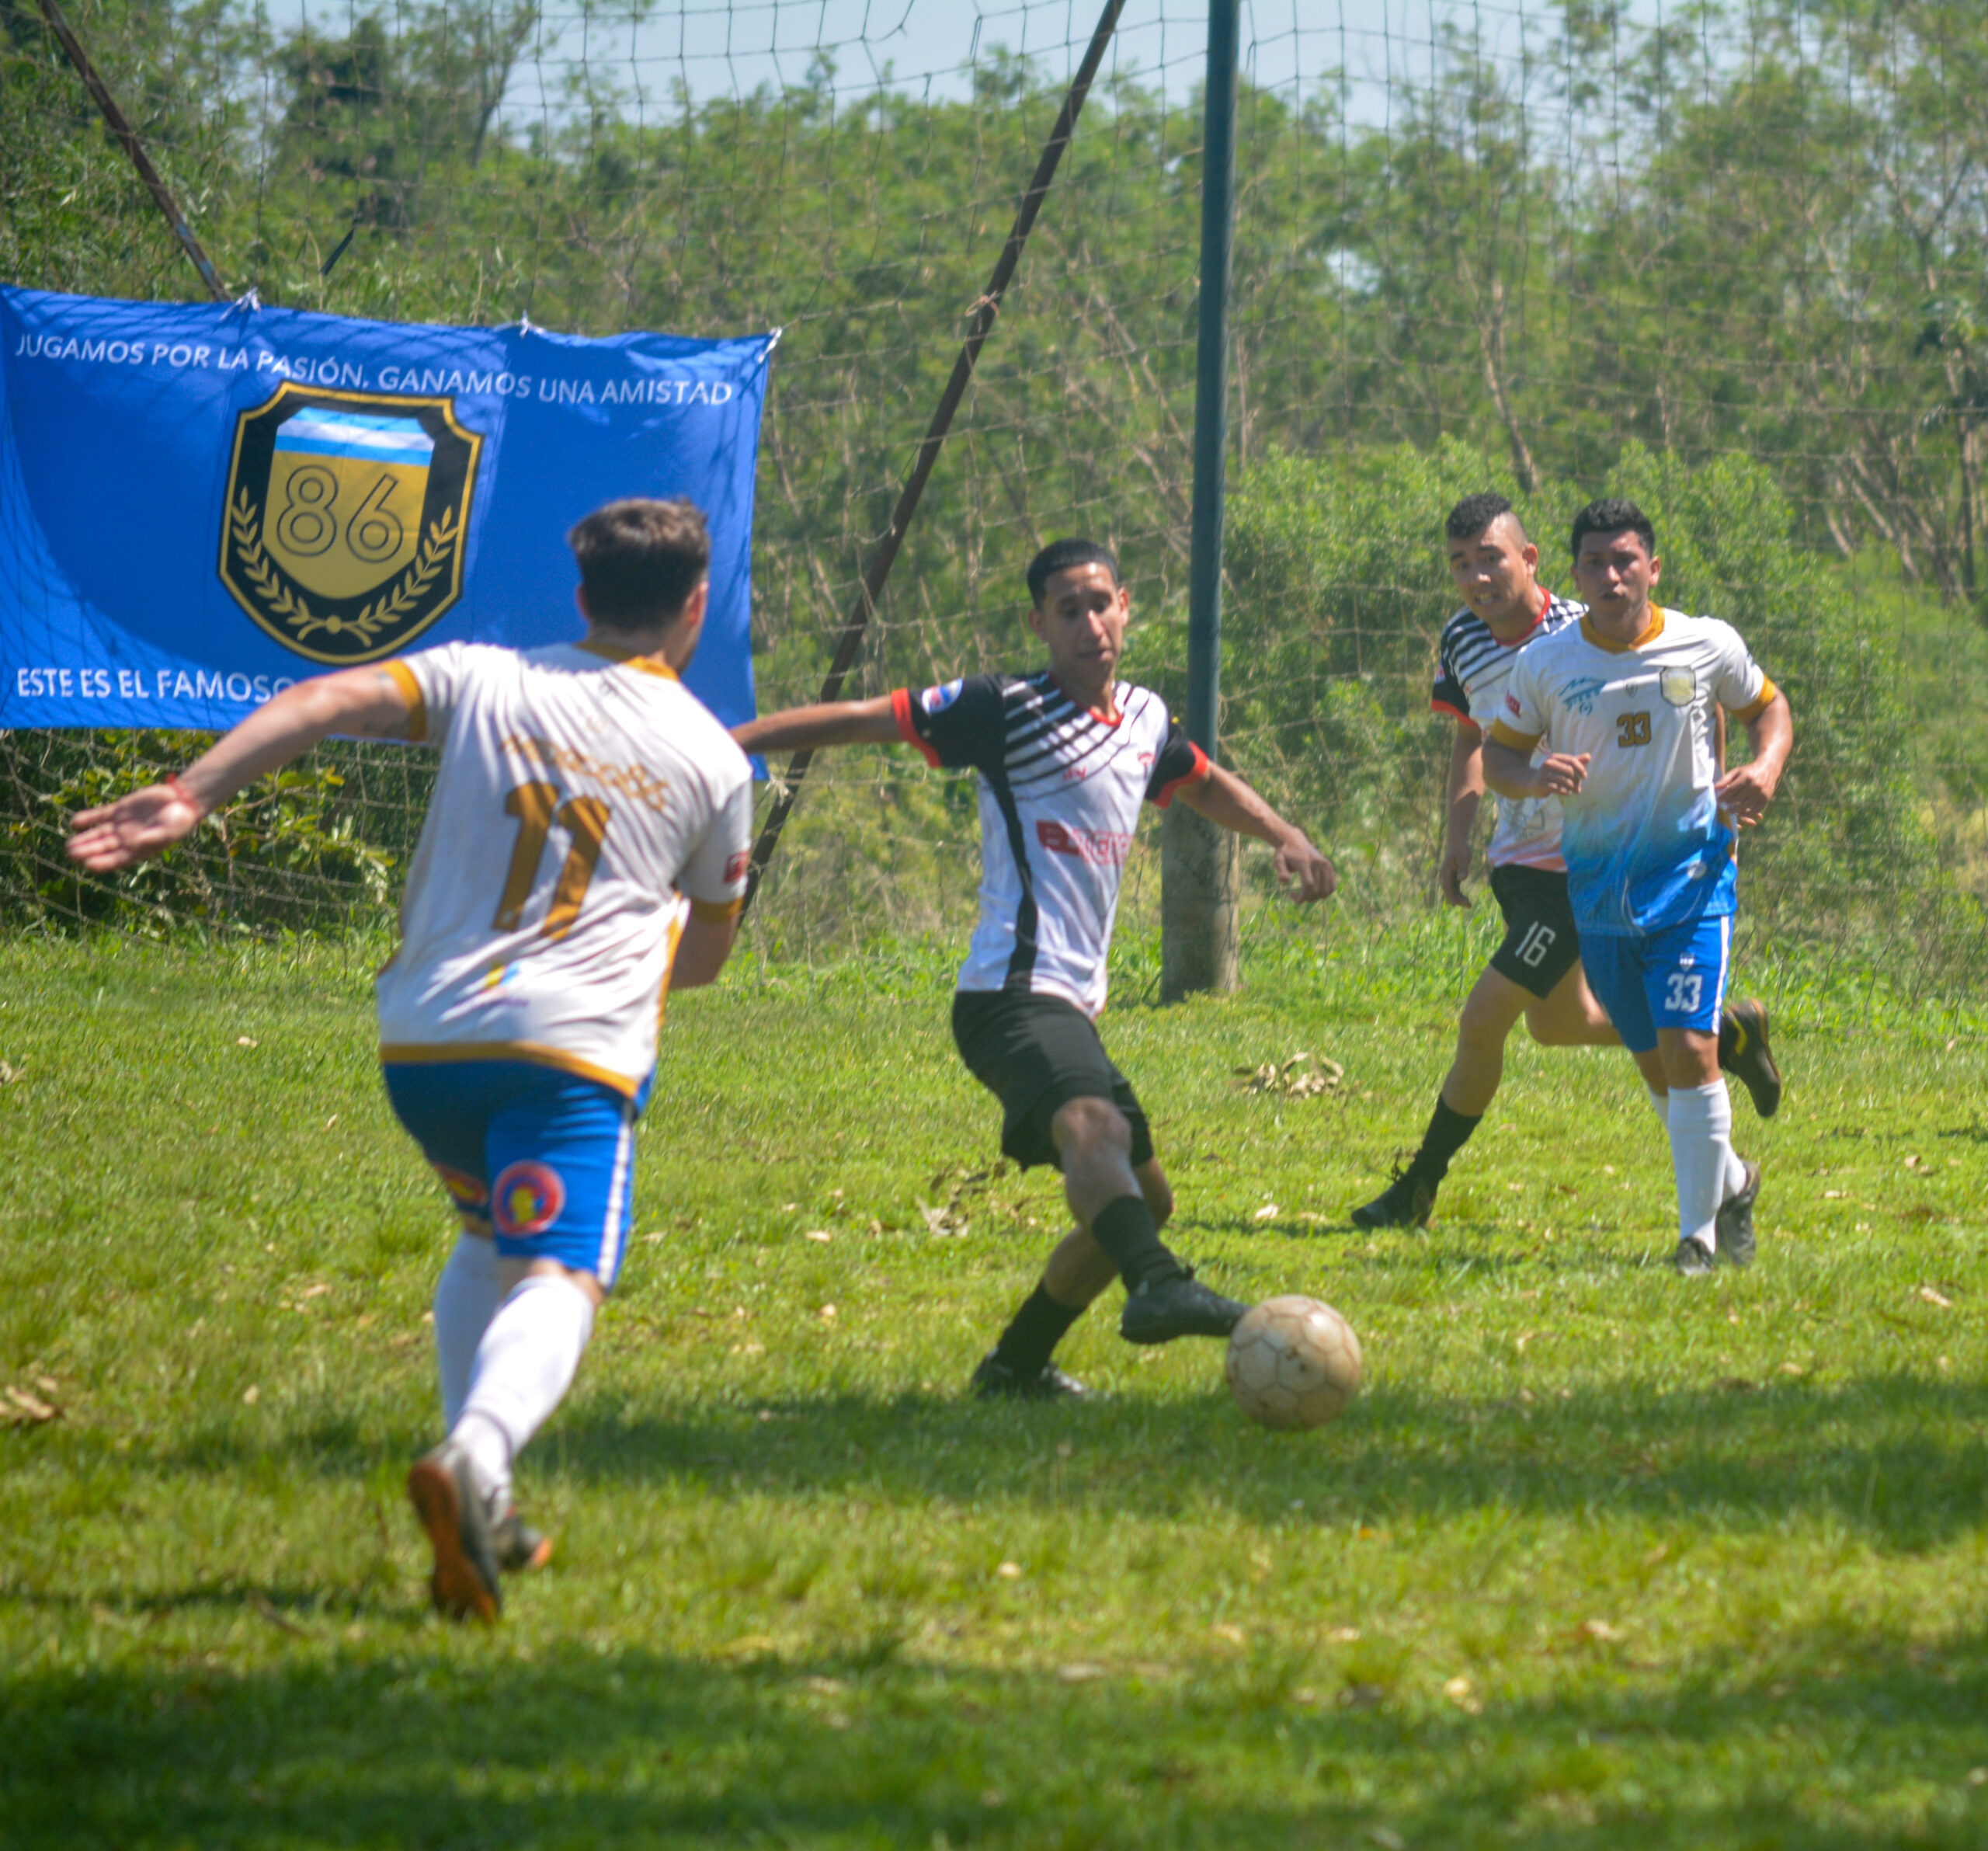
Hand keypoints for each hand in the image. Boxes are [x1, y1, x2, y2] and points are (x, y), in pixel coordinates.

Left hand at [67, 782, 203, 871]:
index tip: (88, 865)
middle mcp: (127, 840)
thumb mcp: (169, 831)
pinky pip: (100, 815)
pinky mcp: (120, 810)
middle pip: (102, 847)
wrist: (183, 801)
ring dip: (83, 839)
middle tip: (70, 854)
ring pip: (98, 834)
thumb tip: (136, 844)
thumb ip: (153, 838)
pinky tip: (75, 822)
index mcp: (139, 849)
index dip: (101, 863)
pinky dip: (88, 819)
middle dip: (86, 851)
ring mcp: (122, 825)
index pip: (116, 859)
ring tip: (67, 845)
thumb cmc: (180, 820)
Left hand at [1273, 832, 1336, 902]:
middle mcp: (1318, 863)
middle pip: (1317, 890)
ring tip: (1304, 894)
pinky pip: (1331, 887)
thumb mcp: (1278, 860)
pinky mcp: (1329, 867)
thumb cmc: (1285, 853)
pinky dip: (1324, 893)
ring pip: (1326, 891)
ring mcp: (1326, 865)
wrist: (1295, 841)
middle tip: (1295, 895)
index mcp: (1305, 862)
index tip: (1291, 896)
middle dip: (1306, 898)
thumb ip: (1280, 870)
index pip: (1309, 885)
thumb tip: (1284, 881)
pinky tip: (1313, 891)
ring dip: (1315, 898)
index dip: (1302, 896)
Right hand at [1437, 839, 1472, 908]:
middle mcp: (1446, 876)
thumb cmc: (1461, 849)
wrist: (1459, 843)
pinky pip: (1456, 888)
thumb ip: (1462, 868)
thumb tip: (1461, 879)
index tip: (1454, 904)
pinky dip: (1460, 894)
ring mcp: (1450, 876)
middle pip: (1450, 891)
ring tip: (1469, 904)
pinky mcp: (1455, 876)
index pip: (1447, 886)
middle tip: (1468, 905)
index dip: (1450, 895)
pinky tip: (1466, 899)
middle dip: (1457, 899)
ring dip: (1459, 898)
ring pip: (1453, 891)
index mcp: (1446, 872)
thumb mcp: (1463, 857)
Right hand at [1533, 751, 1589, 796]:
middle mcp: (1548, 763)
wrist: (1532, 782)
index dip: (1581, 769)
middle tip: (1578, 787)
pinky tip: (1568, 793)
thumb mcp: (1563, 766)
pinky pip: (1558, 789)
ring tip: (1574, 791)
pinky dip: (1566, 792)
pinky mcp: (1541, 784)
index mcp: (1555, 757)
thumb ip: (1576, 761)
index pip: (1572, 761)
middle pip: (1569, 771)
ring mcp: (1544, 774)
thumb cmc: (1551, 773)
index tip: (1584, 777)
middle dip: (1576, 780)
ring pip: (1565, 781)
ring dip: (1572, 788)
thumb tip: (1589, 756)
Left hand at [1714, 760, 1778, 827]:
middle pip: (1738, 798)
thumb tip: (1715, 788)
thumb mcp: (1737, 771)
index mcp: (1746, 777)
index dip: (1723, 796)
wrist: (1768, 768)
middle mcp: (1755, 785)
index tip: (1718, 800)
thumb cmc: (1748, 771)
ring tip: (1730, 811)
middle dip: (1728, 804)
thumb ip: (1725, 779)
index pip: (1731, 790)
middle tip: (1722, 807)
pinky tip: (1742, 812)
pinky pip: (1756, 809)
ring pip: (1746, 805)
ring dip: (1736, 810)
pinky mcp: (1766, 798)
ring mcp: (1761, 792)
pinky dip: (1748, 813)